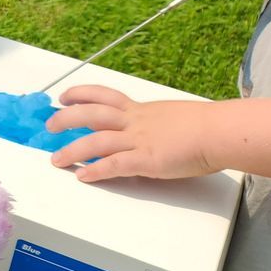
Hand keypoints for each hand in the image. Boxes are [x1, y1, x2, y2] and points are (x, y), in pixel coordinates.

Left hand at [45, 86, 219, 181]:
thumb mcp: (174, 116)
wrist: (221, 132)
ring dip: (71, 150)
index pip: (104, 96)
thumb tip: (153, 130)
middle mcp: (135, 122)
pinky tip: (82, 175)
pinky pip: (114, 165)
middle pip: (91, 115)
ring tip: (56, 159)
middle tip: (50, 125)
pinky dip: (95, 171)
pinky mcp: (147, 160)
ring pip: (96, 141)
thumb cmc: (207, 125)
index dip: (80, 94)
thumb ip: (157, 123)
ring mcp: (139, 141)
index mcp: (141, 110)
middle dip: (66, 119)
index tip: (64, 97)